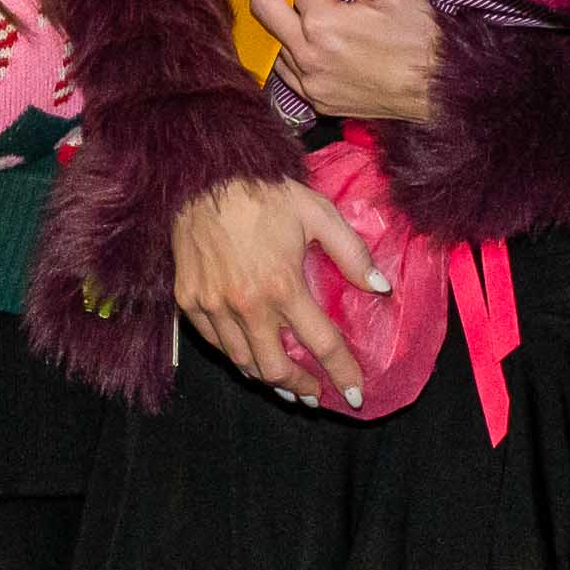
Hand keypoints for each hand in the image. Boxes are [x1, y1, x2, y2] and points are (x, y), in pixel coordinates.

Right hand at [170, 175, 387, 404]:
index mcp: (282, 286)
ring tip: (285, 385)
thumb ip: (352, 254)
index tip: (355, 394)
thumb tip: (380, 288)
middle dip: (300, 388)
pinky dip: (235, 355)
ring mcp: (212, 306)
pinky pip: (214, 343)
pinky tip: (249, 356)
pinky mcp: (188, 300)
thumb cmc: (264, 191)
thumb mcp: (318, 213)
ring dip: (267, 379)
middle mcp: (246, 304)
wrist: (202, 174)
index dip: (342, 373)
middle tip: (315, 394)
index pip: (321, 345)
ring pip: (242, 362)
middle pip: (275, 369)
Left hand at [254, 0, 446, 124]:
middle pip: (266, 12)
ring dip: (267, 17)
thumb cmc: (421, 39)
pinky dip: (281, 49)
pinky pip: (286, 72)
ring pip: (271, 45)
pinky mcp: (318, 101)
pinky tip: (286, 35)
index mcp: (326, 23)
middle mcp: (310, 55)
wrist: (439, 92)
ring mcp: (311, 83)